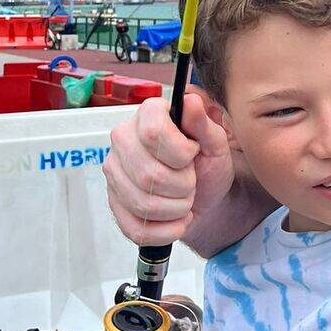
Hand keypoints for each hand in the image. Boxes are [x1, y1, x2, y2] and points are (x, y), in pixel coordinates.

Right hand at [103, 90, 233, 245]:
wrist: (204, 197)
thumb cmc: (207, 164)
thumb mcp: (216, 142)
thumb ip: (203, 123)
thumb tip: (190, 101)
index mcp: (147, 116)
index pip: (152, 132)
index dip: (180, 152)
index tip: (193, 154)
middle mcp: (123, 141)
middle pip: (149, 173)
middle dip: (183, 186)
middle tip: (192, 182)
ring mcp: (114, 174)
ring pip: (142, 203)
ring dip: (176, 208)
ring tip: (185, 199)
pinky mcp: (114, 205)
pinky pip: (137, 228)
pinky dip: (167, 230)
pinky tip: (177, 220)